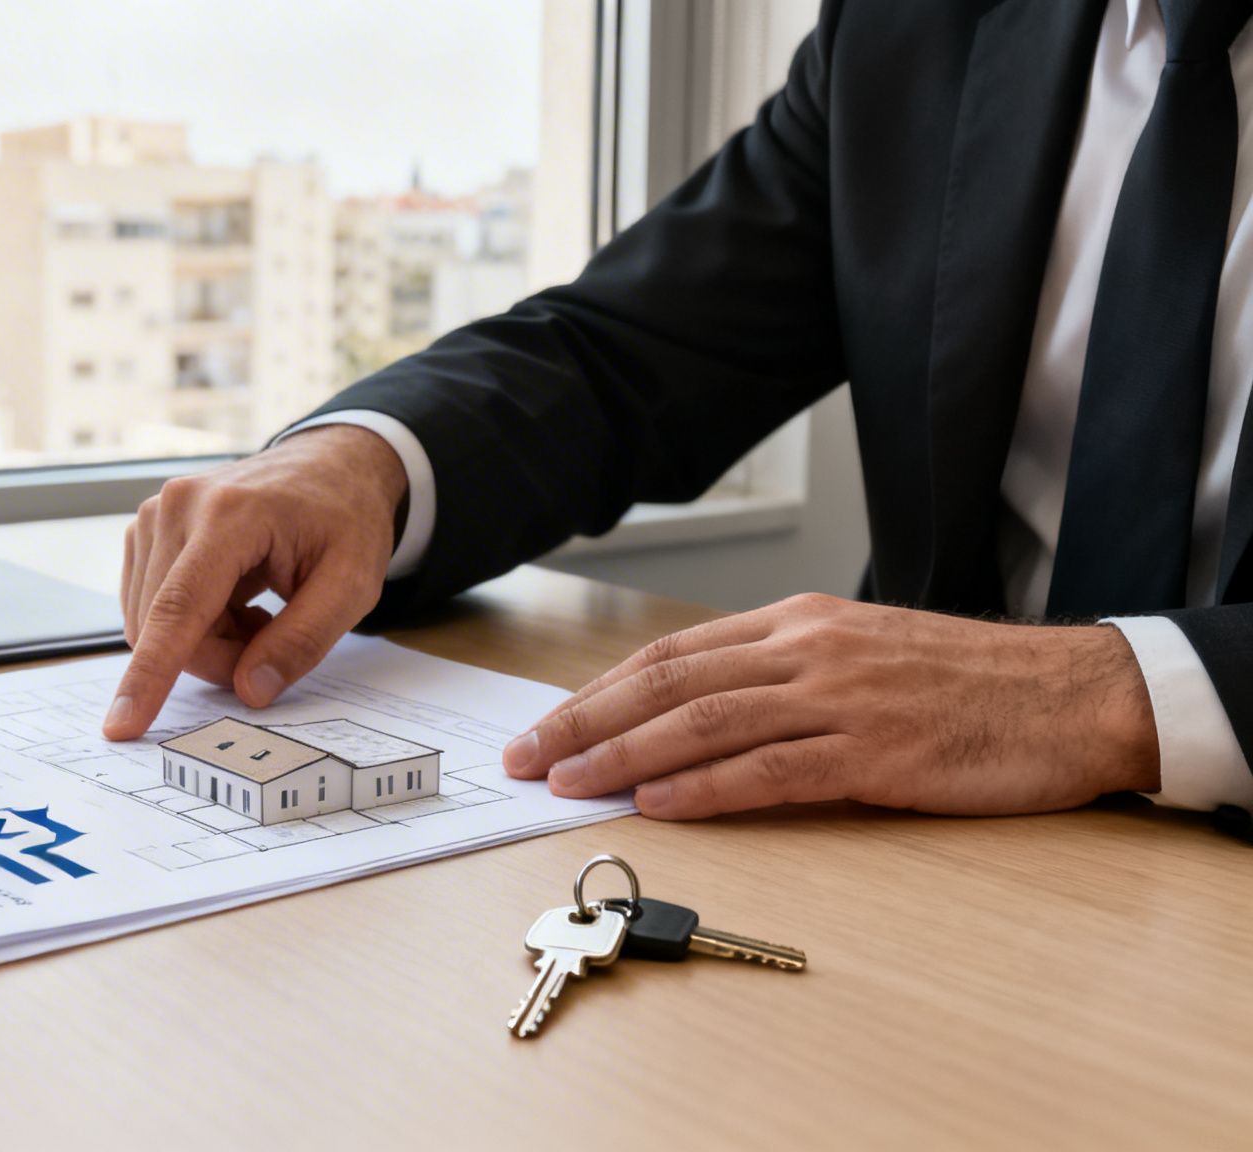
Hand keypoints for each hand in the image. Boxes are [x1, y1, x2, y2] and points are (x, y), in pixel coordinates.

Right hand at [104, 424, 406, 739]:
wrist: (329, 466)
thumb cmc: (345, 519)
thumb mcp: (352, 585)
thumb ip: (303, 641)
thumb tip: (250, 691)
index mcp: (230, 514)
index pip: (178, 608)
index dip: (150, 675)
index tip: (121, 726)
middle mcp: (177, 508)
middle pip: (166, 628)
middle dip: (218, 657)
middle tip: (271, 642)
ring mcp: (155, 515)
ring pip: (154, 625)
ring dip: (208, 641)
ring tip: (258, 612)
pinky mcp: (147, 530)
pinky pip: (152, 608)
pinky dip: (195, 624)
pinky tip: (235, 600)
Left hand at [501, 594, 1160, 818]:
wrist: (1074, 693)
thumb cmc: (968, 681)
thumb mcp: (861, 652)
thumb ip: (780, 673)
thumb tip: (695, 712)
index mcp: (797, 622)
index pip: (670, 655)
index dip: (597, 690)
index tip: (545, 723)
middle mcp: (806, 650)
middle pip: (667, 683)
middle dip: (583, 720)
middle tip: (523, 755)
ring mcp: (839, 698)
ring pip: (704, 723)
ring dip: (624, 755)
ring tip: (567, 780)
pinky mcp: (875, 752)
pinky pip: (771, 770)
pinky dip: (706, 788)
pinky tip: (659, 802)